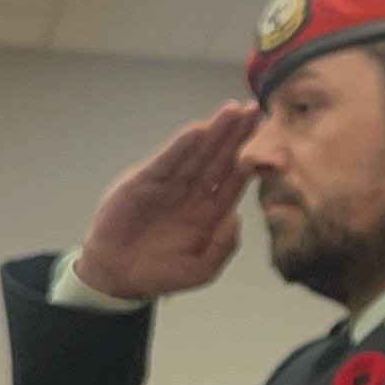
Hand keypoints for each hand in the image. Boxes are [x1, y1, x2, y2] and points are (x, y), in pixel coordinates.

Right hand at [69, 102, 259, 301]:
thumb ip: (223, 247)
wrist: (117, 275)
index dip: (250, 157)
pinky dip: (182, 146)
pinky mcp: (145, 181)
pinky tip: (198, 131)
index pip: (234, 178)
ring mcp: (170, 185)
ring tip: (232, 112)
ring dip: (214, 132)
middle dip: (237, 134)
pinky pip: (168, 160)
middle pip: (219, 158)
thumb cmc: (159, 272)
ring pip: (197, 153)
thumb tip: (236, 218)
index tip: (268, 137)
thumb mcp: (200, 270)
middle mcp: (192, 192)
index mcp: (210, 211)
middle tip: (254, 110)